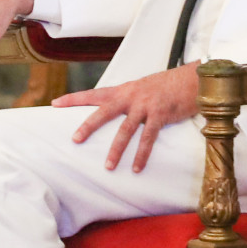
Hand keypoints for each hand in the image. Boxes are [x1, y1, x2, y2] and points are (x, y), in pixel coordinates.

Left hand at [53, 65, 199, 172]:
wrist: (191, 79)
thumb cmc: (166, 86)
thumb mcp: (141, 88)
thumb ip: (127, 100)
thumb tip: (114, 113)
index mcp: (123, 90)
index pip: (93, 93)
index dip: (73, 98)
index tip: (54, 103)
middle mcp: (131, 96)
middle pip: (104, 111)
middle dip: (88, 126)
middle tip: (75, 140)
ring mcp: (145, 105)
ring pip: (125, 130)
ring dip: (116, 150)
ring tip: (108, 167)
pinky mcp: (160, 115)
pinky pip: (148, 138)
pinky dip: (142, 155)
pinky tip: (137, 168)